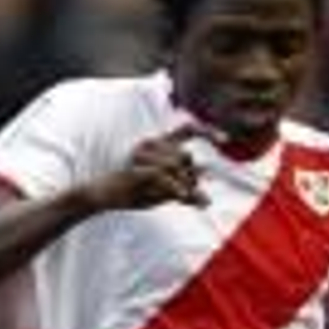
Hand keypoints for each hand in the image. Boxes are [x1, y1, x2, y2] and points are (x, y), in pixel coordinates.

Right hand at [90, 122, 214, 212]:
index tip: (225, 139)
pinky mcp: (139, 169)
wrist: (102, 196)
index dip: (207, 131)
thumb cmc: (131, 193)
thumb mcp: (162, 193)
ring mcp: (145, 156)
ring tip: (178, 198)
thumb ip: (184, 190)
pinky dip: (176, 188)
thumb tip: (208, 194)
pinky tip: (182, 197)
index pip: (187, 130)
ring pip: (178, 165)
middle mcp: (152, 144)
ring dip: (182, 184)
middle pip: (186, 157)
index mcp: (158, 145)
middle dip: (190, 178)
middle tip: (185, 195)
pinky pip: (166, 177)